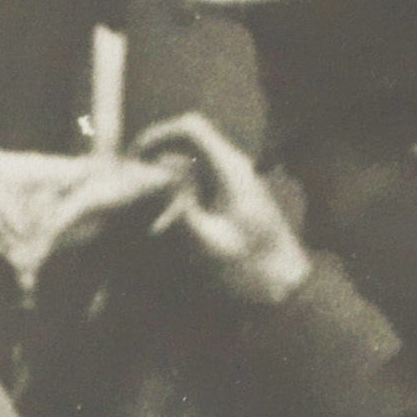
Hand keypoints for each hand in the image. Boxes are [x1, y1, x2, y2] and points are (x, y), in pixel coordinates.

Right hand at [129, 113, 319, 312]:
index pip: (191, 127)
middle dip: (156, 154)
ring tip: (141, 201)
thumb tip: (155, 184)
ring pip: (191, 159)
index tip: (132, 157)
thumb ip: (181, 212)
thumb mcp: (210, 246)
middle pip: (188, 139)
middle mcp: (234, 167)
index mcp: (231, 170)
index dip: (157, 134)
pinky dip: (178, 190)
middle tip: (130, 180)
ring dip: (166, 175)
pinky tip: (165, 217)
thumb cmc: (251, 271)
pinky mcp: (233, 195)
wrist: (286, 288)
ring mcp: (235, 180)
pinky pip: (199, 179)